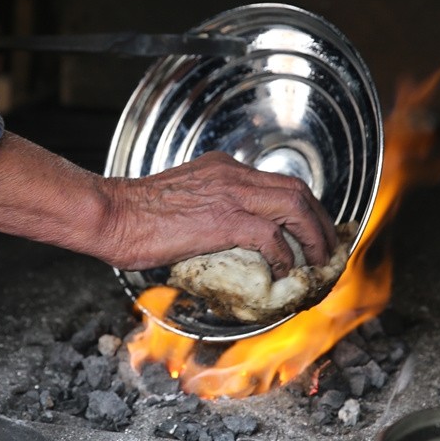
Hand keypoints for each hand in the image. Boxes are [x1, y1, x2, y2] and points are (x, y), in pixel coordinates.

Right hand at [0, 138, 337, 278]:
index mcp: (222, 169)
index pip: (277, 183)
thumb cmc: (133, 216)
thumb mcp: (180, 204)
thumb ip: (206, 216)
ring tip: (318, 263)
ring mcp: (229, 194)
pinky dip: (286, 255)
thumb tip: (219, 249)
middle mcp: (232, 174)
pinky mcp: (223, 219)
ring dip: (313, 237)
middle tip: (329, 248)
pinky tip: (285, 272)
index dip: (302, 208)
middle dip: (320, 221)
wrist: (110, 214)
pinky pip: (271, 236)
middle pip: (296, 190)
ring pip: (294, 206)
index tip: (312, 229)